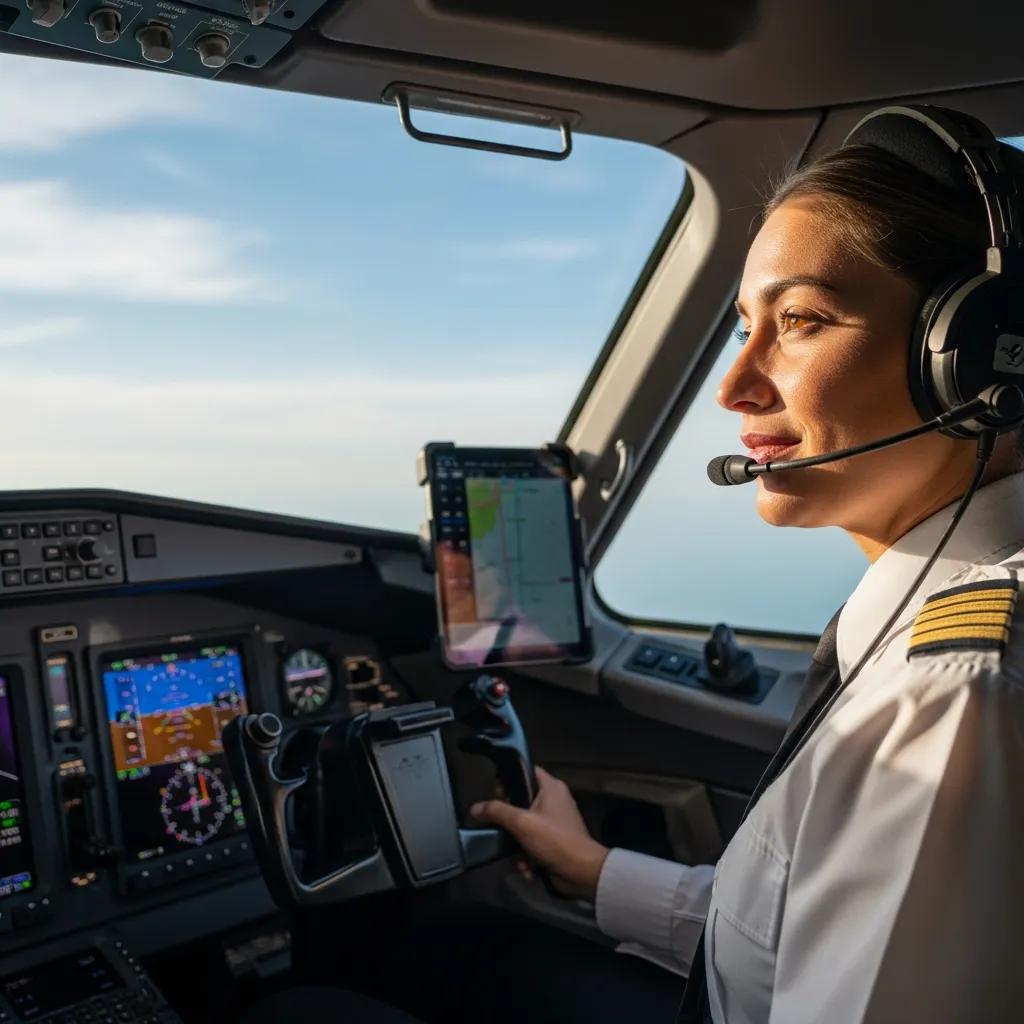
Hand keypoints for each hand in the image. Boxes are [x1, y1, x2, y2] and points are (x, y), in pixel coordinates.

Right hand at [470, 767, 609, 900]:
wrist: (582, 872)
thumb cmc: (554, 840)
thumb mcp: (522, 823)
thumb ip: (497, 812)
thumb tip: (475, 807)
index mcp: (551, 787)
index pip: (526, 770)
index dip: (509, 778)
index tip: (495, 793)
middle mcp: (554, 800)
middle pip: (522, 800)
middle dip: (509, 821)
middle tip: (500, 826)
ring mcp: (555, 821)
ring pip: (525, 825)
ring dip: (517, 845)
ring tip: (516, 857)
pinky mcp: (555, 840)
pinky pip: (533, 841)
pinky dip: (528, 855)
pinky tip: (526, 868)